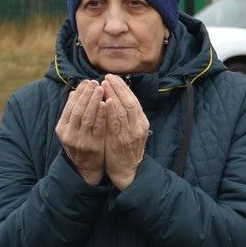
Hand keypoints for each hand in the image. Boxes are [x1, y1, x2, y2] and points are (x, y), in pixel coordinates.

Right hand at [55, 80, 106, 184]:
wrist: (86, 168)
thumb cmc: (80, 144)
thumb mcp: (71, 129)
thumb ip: (73, 112)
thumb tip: (74, 92)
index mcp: (62, 128)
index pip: (70, 107)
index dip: (79, 94)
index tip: (86, 82)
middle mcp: (69, 134)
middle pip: (77, 110)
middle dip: (86, 95)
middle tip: (94, 82)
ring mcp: (80, 141)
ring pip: (87, 118)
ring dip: (94, 101)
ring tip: (100, 88)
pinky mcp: (93, 146)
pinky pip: (98, 128)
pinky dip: (101, 115)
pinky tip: (106, 104)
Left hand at [101, 75, 148, 189]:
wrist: (127, 170)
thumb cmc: (123, 148)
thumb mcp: (128, 129)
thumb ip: (122, 115)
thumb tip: (111, 96)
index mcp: (141, 121)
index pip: (133, 99)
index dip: (122, 87)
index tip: (112, 77)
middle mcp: (139, 125)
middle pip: (130, 101)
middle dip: (118, 88)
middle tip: (107, 77)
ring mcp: (132, 133)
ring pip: (125, 110)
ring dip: (114, 95)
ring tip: (104, 85)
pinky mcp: (122, 141)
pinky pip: (117, 123)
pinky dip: (112, 111)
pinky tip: (106, 102)